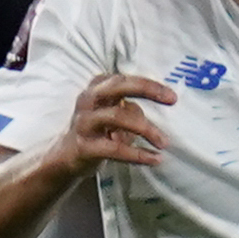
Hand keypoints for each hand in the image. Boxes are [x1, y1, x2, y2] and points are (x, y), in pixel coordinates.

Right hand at [61, 74, 179, 169]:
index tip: (172, 97)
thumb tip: (152, 110)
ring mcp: (84, 123)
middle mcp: (87, 100)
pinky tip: (154, 158)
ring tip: (164, 142)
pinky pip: (114, 149)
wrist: (66, 157)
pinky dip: (137, 154)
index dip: (150, 85)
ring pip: (117, 117)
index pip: (125, 79)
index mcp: (96, 88)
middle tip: (171, 100)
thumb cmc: (97, 131)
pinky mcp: (84, 146)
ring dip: (145, 129)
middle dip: (146, 90)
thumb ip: (132, 107)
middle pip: (117, 86)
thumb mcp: (114, 113)